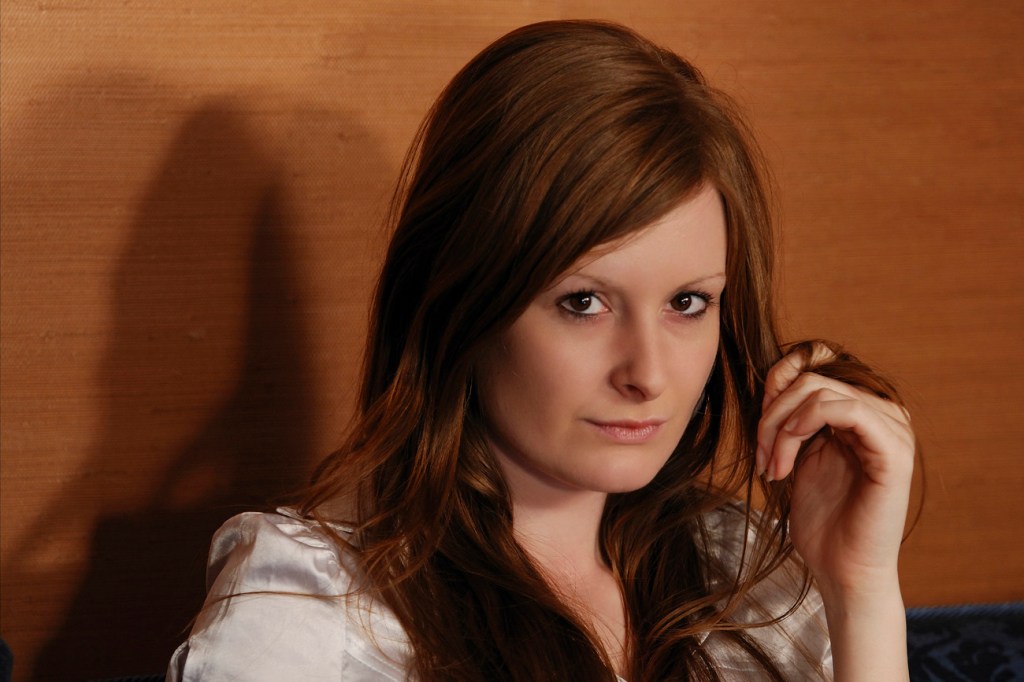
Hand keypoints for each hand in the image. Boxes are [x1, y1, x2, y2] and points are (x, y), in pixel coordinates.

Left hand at [756, 344, 915, 599]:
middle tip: (759, 456)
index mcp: (860, 409)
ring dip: (779, 427)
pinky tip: (786, 462)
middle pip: (810, 376)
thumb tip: (773, 376)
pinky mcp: (893, 449)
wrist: (842, 569)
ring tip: (771, 466)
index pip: (816, 361)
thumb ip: (792, 416)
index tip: (757, 422)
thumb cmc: (820, 518)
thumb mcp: (796, 453)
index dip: (777, 379)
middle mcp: (881, 411)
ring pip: (819, 390)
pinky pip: (845, 409)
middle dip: (770, 414)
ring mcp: (892, 428)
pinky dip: (802, 427)